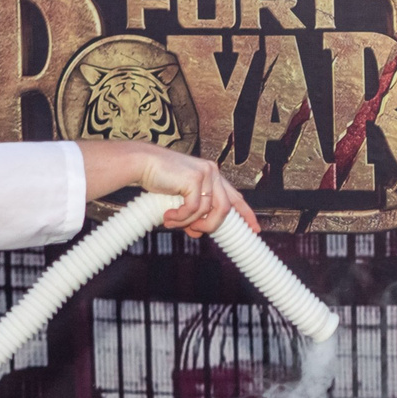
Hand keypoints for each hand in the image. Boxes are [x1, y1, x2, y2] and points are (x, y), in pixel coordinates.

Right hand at [78, 142, 258, 234]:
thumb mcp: (180, 199)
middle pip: (224, 209)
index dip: (245, 214)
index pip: (235, 196)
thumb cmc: (159, 180)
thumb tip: (197, 233)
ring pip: (208, 211)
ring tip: (172, 222)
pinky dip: (180, 217)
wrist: (142, 164)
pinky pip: (193, 209)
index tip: (254, 228)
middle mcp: (212, 172)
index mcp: (212, 175)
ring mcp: (205, 174)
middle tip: (194, 231)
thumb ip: (192, 214)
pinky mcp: (194, 179)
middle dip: (210, 225)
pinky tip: (167, 216)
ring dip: (189, 222)